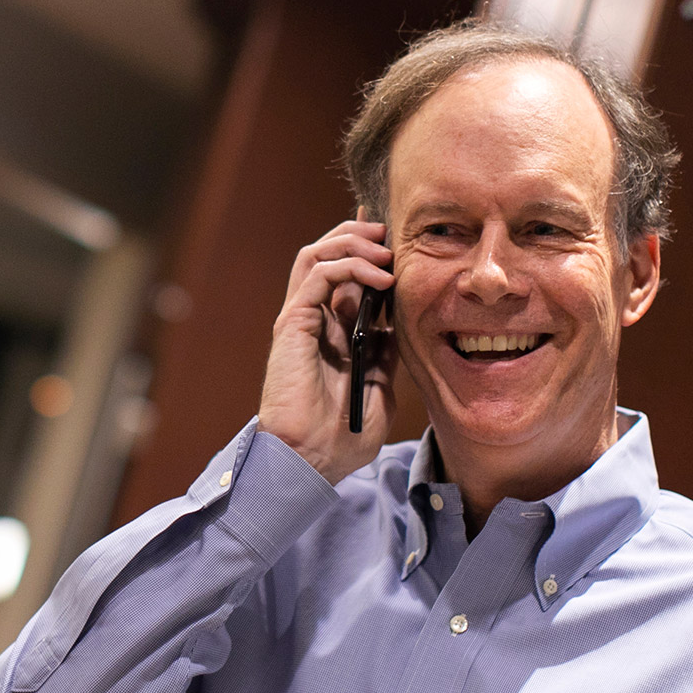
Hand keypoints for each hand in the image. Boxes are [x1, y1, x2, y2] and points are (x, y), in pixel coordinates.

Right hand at [258, 216, 393, 481]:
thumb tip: (399, 327)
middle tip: (391, 234)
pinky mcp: (293, 323)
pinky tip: (380, 278)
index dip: (369, 251)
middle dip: (360, 236)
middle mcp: (315, 320)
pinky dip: (349, 266)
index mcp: (334, 334)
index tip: (396, 237)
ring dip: (353, 243)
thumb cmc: (342, 436)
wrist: (313, 459)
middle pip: (329, 255)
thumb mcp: (380, 388)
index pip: (348, 277)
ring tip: (385, 251)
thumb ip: (386, 354)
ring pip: (318, 254)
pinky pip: (316, 274)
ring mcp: (302, 319)